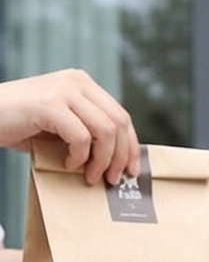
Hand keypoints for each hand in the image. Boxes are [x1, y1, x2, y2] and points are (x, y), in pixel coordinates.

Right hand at [0, 69, 139, 184]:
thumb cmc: (22, 126)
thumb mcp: (63, 126)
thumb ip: (89, 132)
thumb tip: (121, 161)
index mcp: (83, 84)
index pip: (121, 116)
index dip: (131, 147)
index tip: (131, 171)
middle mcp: (76, 82)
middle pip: (119, 123)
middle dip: (121, 157)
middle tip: (112, 179)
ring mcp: (63, 90)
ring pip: (105, 131)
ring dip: (102, 160)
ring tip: (89, 175)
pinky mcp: (49, 104)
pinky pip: (81, 137)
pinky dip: (79, 156)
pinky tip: (68, 163)